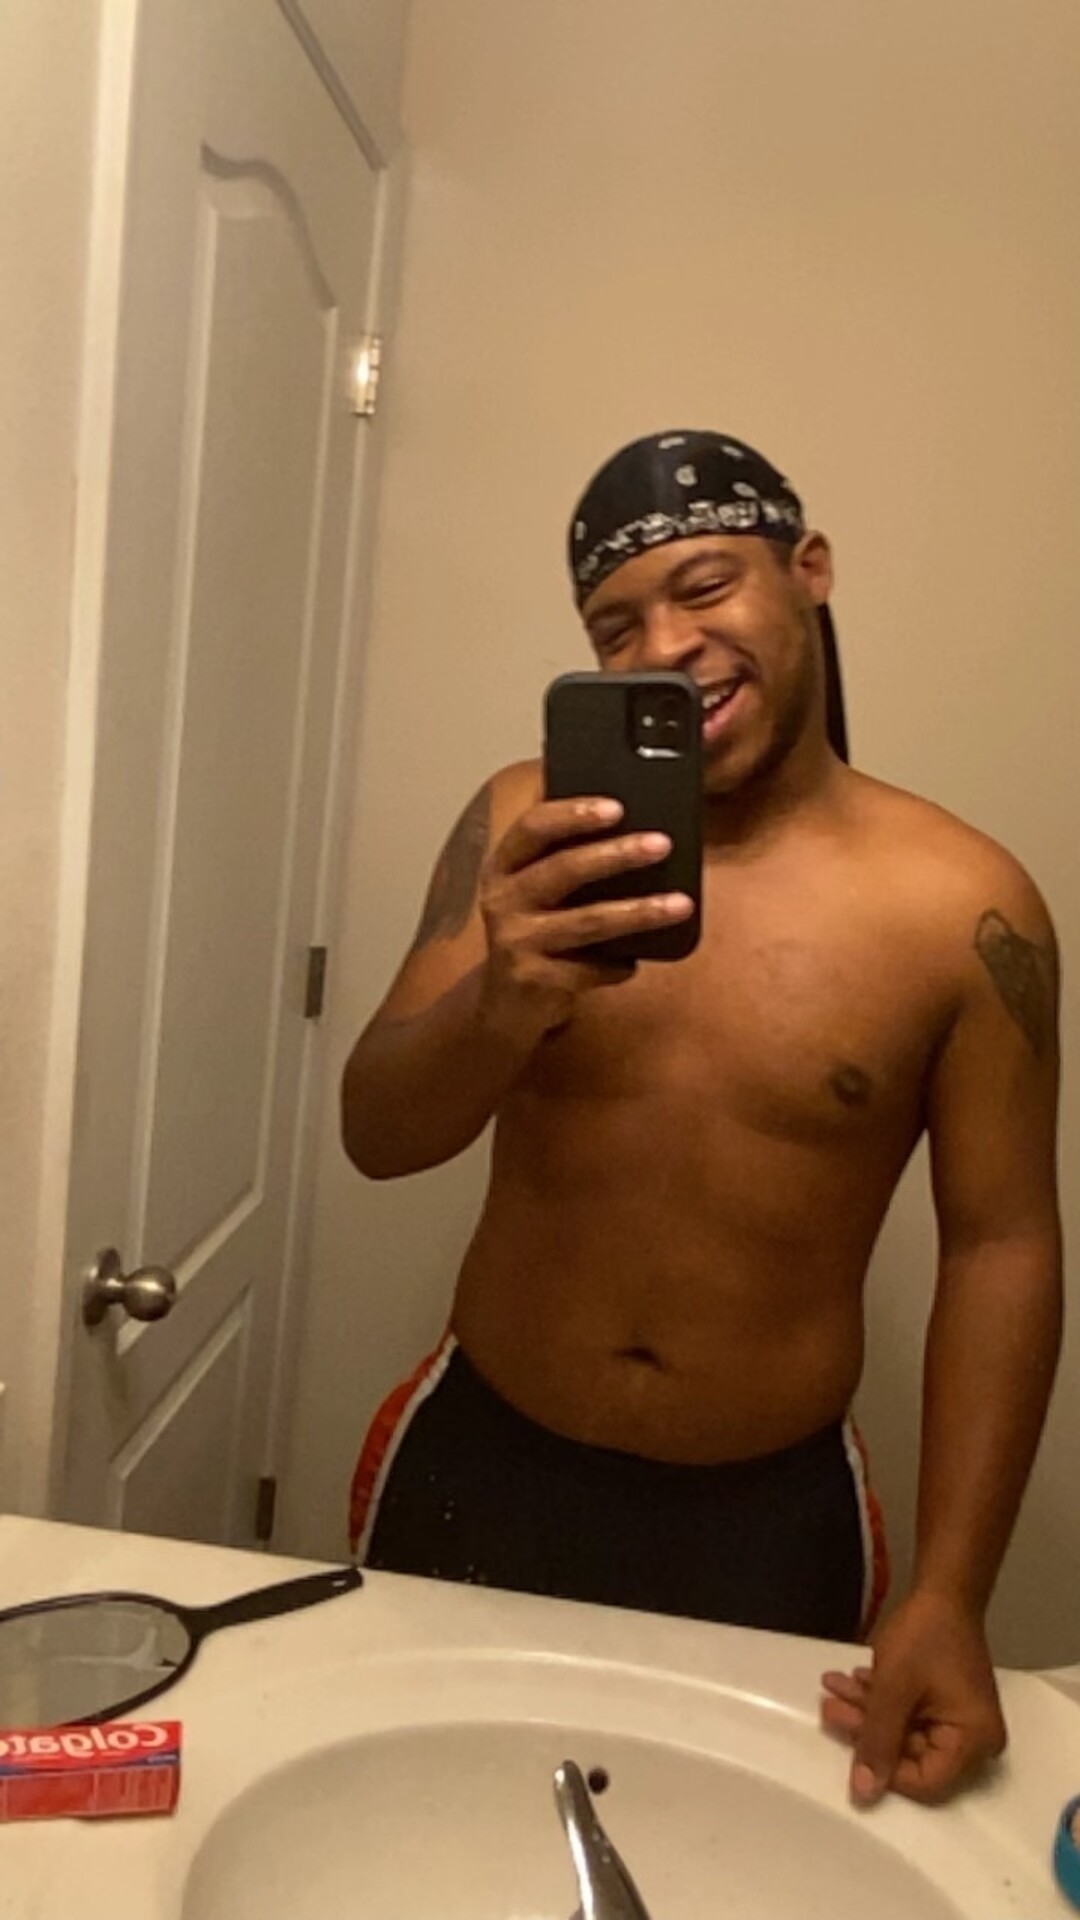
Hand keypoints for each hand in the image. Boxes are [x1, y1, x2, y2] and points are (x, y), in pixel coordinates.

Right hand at [477, 796, 691, 1039]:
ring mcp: (515, 941)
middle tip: (662, 844)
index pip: (533, 828)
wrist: (505, 1004)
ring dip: (639, 912)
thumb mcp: (537, 894)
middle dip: (616, 855)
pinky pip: (589, 969)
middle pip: (563, 869)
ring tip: (682, 904)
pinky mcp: (533, 980)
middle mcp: (502, 900)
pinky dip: (618, 965)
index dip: (573, 814)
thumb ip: (568, 862)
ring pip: (587, 922)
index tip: (617, 807)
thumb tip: (636, 830)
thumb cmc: (537, 933)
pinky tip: (634, 963)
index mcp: (504, 866)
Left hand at [820, 1590, 1006, 1806]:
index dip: (886, 1771)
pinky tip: (851, 1681)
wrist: (943, 1589)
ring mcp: (958, 1720)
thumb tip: (863, 1794)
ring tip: (833, 1689)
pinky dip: (880, 1700)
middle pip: (912, 1756)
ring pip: (904, 1732)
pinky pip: (909, 1715)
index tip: (851, 1744)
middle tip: (830, 1706)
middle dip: (867, 1729)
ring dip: (867, 1710)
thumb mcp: (894, 1689)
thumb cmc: (925, 1636)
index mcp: (973, 1742)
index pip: (926, 1783)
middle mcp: (973, 1741)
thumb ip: (877, 1741)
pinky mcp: (943, 1704)